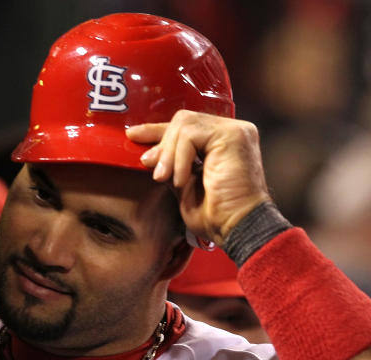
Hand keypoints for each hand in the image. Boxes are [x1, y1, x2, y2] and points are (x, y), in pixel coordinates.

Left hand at [127, 110, 270, 245]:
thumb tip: (149, 154)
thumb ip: (170, 166)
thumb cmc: (215, 216)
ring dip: (170, 155)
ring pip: (185, 125)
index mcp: (222, 142)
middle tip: (156, 172)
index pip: (186, 127)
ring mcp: (235, 131)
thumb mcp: (184, 186)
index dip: (158, 131)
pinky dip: (180, 158)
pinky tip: (182, 180)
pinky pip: (191, 136)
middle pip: (183, 120)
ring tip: (167, 178)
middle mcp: (232, 131)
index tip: (134, 137)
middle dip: (162, 145)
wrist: (236, 228)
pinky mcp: (234, 135)